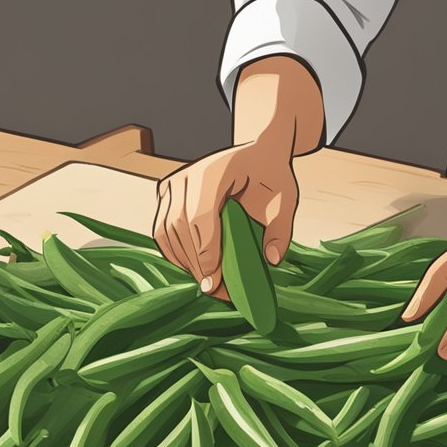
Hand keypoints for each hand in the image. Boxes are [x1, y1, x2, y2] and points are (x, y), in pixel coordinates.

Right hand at [154, 140, 297, 296]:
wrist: (256, 154)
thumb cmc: (269, 175)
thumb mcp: (285, 199)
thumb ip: (281, 229)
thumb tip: (272, 259)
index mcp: (215, 171)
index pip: (199, 216)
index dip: (204, 252)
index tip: (213, 282)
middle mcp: (187, 175)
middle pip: (180, 227)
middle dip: (195, 264)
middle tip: (213, 291)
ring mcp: (173, 183)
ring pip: (166, 231)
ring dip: (184, 262)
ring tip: (206, 283)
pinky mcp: (166, 194)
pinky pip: (162, 230)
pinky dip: (175, 254)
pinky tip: (194, 269)